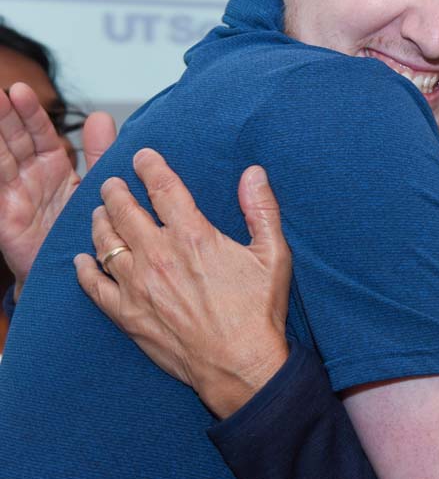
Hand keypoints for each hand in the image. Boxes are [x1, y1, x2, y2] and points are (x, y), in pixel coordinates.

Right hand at [0, 83, 114, 299]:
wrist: (74, 270)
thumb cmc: (81, 226)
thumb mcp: (93, 184)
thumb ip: (98, 153)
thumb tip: (101, 117)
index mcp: (53, 166)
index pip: (39, 133)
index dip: (30, 113)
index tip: (23, 90)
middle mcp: (30, 176)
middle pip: (14, 140)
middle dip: (5, 116)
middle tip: (1, 93)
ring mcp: (15, 194)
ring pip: (0, 159)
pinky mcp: (6, 215)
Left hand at [73, 148, 291, 418]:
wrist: (239, 364)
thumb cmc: (258, 310)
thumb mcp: (273, 254)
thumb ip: (262, 209)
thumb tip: (254, 172)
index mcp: (193, 236)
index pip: (163, 188)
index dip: (150, 167)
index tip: (143, 157)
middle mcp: (158, 255)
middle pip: (125, 210)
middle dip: (115, 191)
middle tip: (112, 184)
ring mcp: (137, 285)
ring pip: (105, 242)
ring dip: (99, 222)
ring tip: (100, 213)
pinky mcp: (126, 313)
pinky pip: (92, 286)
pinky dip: (83, 269)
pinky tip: (82, 260)